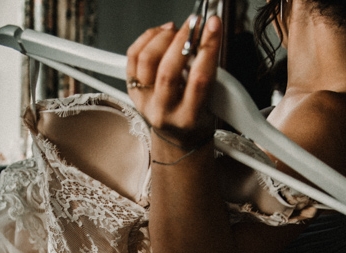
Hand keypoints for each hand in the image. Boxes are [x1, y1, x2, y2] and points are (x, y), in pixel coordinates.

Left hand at [125, 15, 221, 148]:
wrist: (176, 134)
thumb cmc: (197, 117)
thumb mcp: (213, 102)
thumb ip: (208, 72)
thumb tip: (205, 35)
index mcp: (188, 118)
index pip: (199, 79)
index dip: (207, 48)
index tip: (213, 26)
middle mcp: (163, 112)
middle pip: (168, 71)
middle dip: (183, 40)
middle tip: (194, 24)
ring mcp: (144, 101)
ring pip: (147, 62)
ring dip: (163, 38)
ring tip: (177, 31)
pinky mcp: (132, 89)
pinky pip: (133, 57)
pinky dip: (147, 38)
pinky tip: (161, 34)